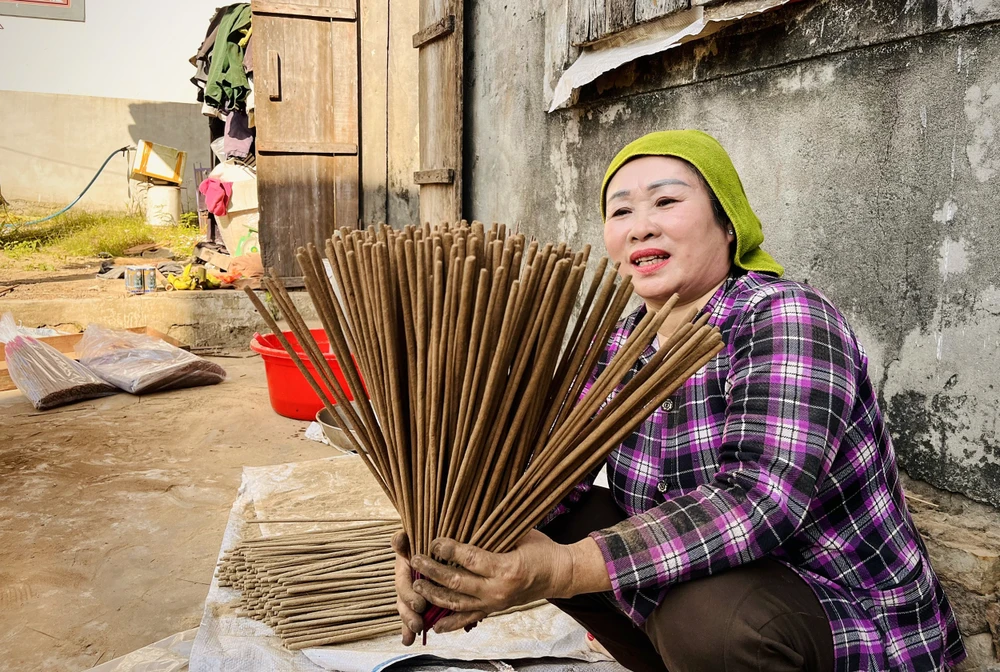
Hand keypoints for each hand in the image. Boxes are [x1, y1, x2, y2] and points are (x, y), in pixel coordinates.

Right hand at [391, 531, 426, 645]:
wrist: (432, 545)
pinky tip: (406, 641)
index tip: (419, 605)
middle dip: (409, 615)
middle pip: (403, 601)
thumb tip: (399, 537)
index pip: (403, 584)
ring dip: (408, 624)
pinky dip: (407, 630)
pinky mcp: (419, 602)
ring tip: (411, 635)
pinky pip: (413, 616)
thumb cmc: (422, 542)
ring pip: (406, 611)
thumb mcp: (413, 540)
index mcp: (404, 569)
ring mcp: (411, 593)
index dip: (409, 595)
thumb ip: (404, 541)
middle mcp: (406, 582)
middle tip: (418, 625)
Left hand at [409, 530, 579, 633]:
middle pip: (457, 582)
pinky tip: (434, 624)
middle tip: (416, 560)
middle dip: (433, 572)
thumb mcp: (521, 533)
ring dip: (434, 595)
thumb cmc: (542, 549)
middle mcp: (498, 590)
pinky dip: (450, 623)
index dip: (448, 550)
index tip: (433, 540)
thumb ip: (496, 529)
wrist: (560, 574)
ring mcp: (495, 603)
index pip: (470, 559)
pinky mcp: (494, 610)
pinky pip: (468, 619)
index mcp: (506, 568)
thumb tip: (468, 513)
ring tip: (417, 585)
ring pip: (457, 603)